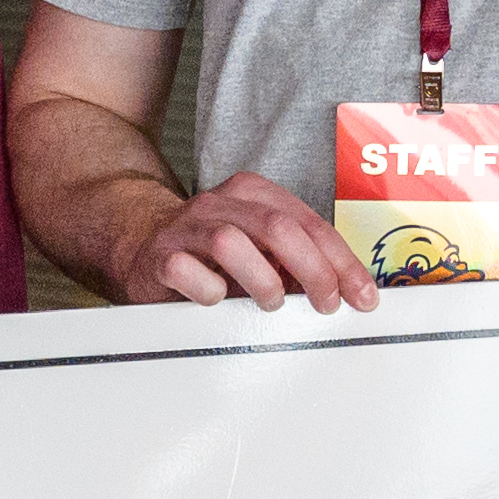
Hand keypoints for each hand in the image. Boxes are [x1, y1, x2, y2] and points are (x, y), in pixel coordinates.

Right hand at [115, 172, 375, 314]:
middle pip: (277, 227)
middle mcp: (220, 204)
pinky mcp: (159, 256)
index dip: (341, 261)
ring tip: (270, 302)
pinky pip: (186, 270)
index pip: (308, 223)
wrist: (137, 240)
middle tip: (326, 304)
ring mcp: (186, 228)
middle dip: (313, 270)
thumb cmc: (208, 252)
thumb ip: (296, 261)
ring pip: (231, 243)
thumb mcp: (259, 248)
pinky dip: (209, 291)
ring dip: (262, 280)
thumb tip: (344, 290)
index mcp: (252, 194)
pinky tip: (217, 300)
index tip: (361, 294)